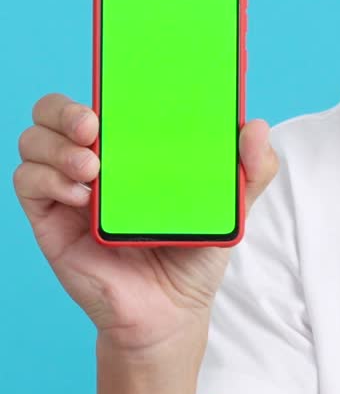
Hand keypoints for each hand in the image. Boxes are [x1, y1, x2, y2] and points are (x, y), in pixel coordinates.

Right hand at [14, 94, 278, 354]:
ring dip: (55, 144)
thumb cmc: (194, 255)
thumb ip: (251, 171)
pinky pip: (28, 183)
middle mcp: (93, 160)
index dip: (102, 81)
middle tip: (93, 125)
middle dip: (64, 108)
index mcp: (131, 146)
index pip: (104, 97)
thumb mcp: (231, 210)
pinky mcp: (50, 220)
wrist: (172, 314)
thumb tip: (257, 126)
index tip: (118, 79)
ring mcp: (68, 189)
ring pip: (34, 140)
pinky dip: (47, 179)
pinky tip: (79, 195)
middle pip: (53, 111)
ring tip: (92, 167)